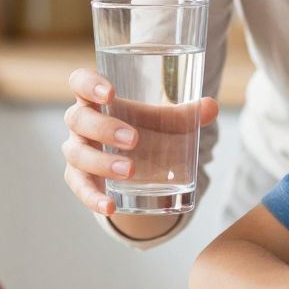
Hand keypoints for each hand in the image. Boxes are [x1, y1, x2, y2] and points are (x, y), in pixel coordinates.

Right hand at [61, 67, 218, 215]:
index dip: (89, 85)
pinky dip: (92, 198)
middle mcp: (81, 122)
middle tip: (134, 139)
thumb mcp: (163, 121)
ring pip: (77, 154)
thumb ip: (187, 114)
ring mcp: (77, 150)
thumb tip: (212, 106)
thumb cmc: (144, 128)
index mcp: (97, 98)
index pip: (80, 82)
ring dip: (101, 163)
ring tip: (130, 171)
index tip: (111, 93)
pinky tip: (110, 206)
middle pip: (78, 119)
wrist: (134, 160)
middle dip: (104, 128)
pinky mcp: (78, 177)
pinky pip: (79, 187)